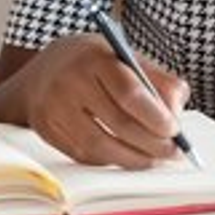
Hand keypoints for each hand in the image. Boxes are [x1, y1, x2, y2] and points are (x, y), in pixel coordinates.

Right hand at [18, 32, 191, 168]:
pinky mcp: (47, 132)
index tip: (175, 130)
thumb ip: (155, 78)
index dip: (155, 116)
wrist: (39, 73)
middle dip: (152, 143)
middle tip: (173, 151)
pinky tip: (127, 156)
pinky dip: (112, 160)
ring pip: (101, 147)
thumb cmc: (91, 63)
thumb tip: (176, 110)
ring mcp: (55, 109)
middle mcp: (71, 83)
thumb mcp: (122, 54)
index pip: (129, 93)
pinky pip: (85, 156)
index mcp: (95, 58)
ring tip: (155, 158)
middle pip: (118, 124)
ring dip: (134, 158)